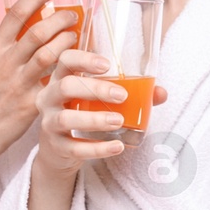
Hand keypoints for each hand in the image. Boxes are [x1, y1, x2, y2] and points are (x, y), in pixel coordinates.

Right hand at [0, 0, 79, 164]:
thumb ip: (8, 48)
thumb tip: (31, 26)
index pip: (17, 12)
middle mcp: (5, 63)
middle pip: (38, 31)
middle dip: (61, 19)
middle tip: (73, 15)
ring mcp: (18, 83)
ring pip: (49, 54)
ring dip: (68, 42)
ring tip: (77, 37)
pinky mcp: (30, 103)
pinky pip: (55, 83)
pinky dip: (69, 72)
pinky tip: (80, 69)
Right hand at [33, 47, 168, 178]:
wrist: (57, 150)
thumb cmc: (81, 113)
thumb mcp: (97, 99)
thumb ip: (129, 93)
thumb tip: (160, 92)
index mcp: (60, 78)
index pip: (65, 60)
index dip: (83, 59)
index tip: (107, 65)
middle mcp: (49, 97)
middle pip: (65, 86)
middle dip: (95, 89)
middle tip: (122, 96)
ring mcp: (49, 123)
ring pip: (66, 118)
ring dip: (95, 119)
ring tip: (119, 121)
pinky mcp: (56, 147)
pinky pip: (74, 148)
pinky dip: (97, 148)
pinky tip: (117, 146)